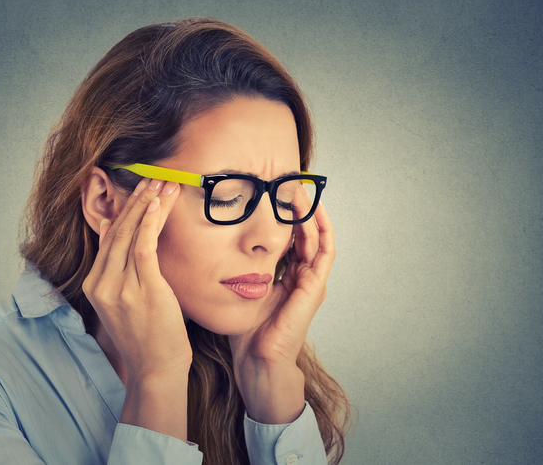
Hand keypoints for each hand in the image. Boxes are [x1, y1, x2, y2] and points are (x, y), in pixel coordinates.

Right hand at [82, 178, 189, 439]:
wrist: (156, 368)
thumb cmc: (147, 335)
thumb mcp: (124, 301)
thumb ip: (118, 269)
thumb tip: (116, 233)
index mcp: (95, 285)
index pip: (108, 238)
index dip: (124, 211)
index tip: (139, 190)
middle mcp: (101, 283)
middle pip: (117, 231)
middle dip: (136, 201)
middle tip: (152, 178)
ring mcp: (119, 287)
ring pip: (130, 234)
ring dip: (147, 205)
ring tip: (162, 183)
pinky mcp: (141, 289)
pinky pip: (143, 247)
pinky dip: (149, 222)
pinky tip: (157, 204)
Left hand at [229, 198, 335, 423]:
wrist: (258, 361)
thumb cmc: (247, 332)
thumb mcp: (241, 291)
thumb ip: (239, 270)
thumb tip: (218, 247)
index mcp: (289, 277)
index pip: (293, 238)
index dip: (287, 215)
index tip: (274, 193)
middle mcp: (303, 277)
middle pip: (308, 233)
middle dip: (300, 207)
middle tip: (290, 182)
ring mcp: (312, 281)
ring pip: (318, 236)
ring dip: (311, 212)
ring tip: (300, 189)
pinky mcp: (315, 287)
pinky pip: (324, 250)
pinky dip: (321, 229)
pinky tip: (311, 211)